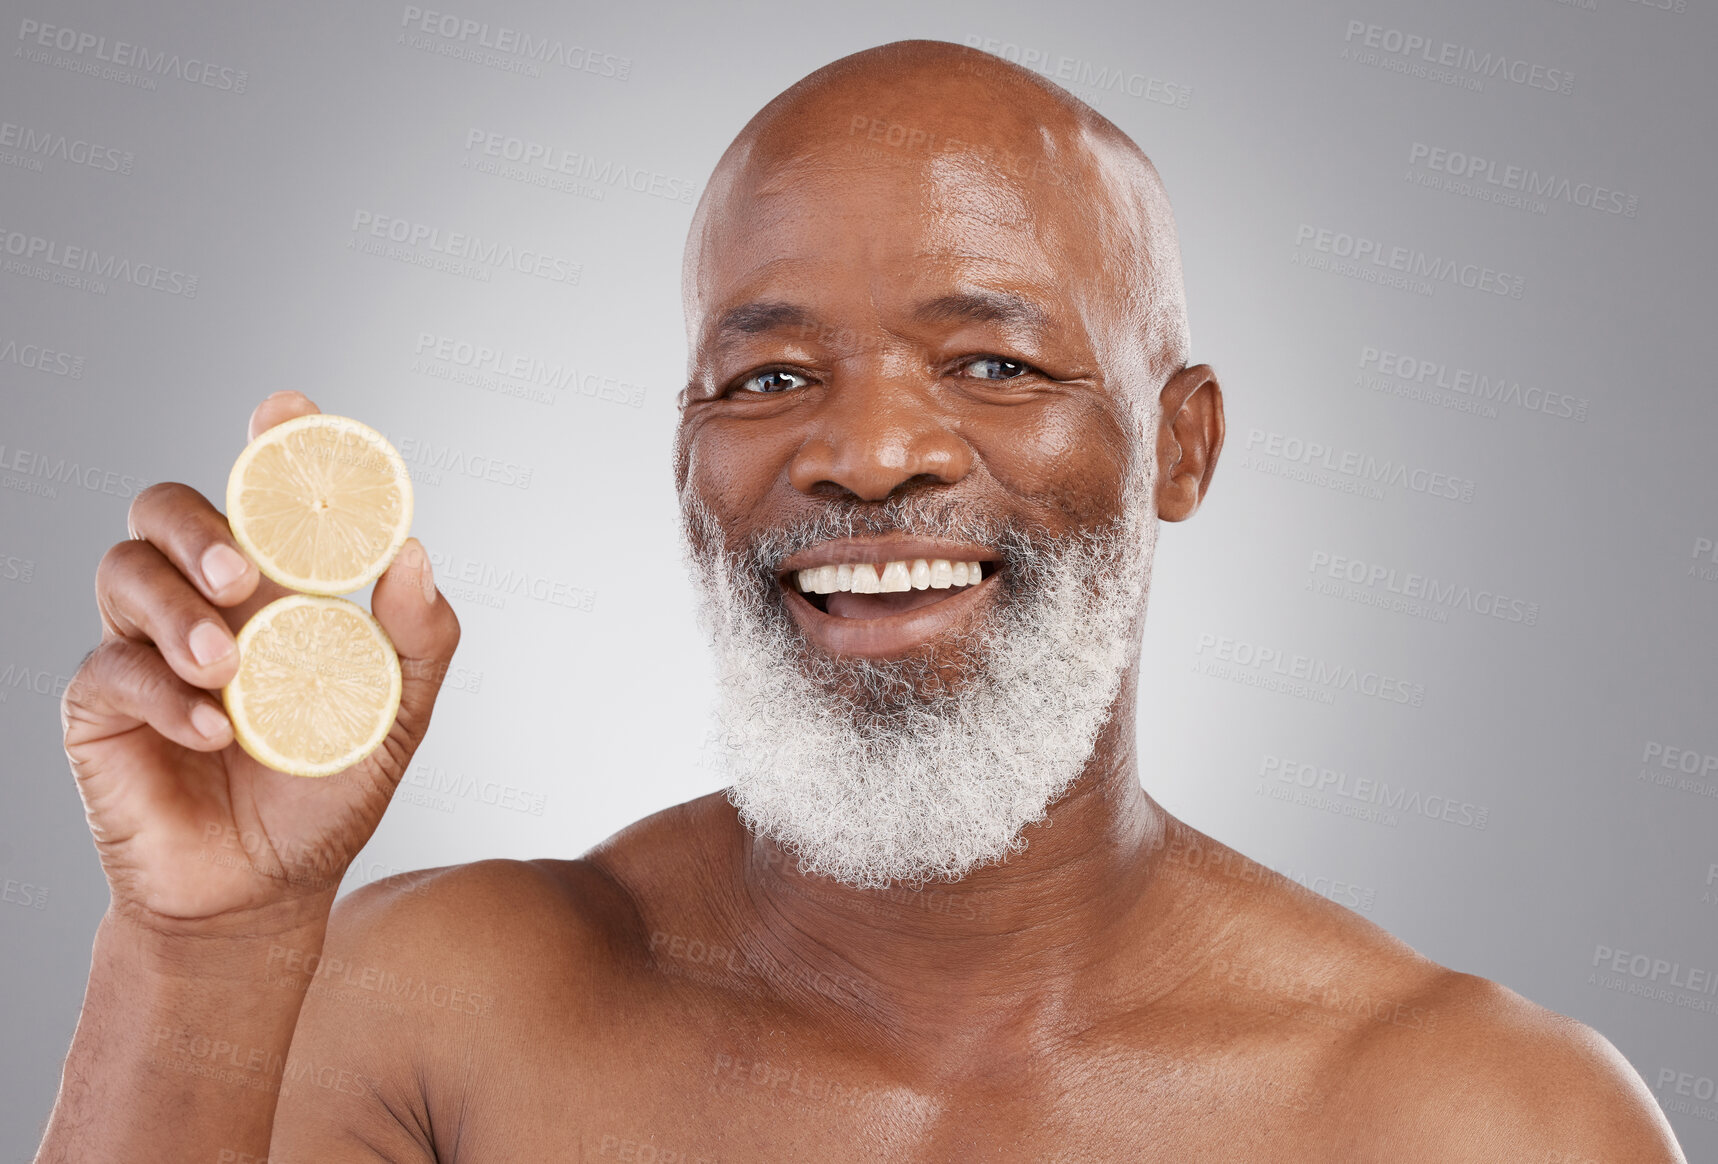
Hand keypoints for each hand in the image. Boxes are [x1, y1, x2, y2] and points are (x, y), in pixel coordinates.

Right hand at [61, 391, 460, 935]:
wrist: (265, 890)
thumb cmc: (325, 791)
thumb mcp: (396, 715)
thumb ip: (419, 640)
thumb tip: (415, 553)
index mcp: (273, 587)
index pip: (258, 493)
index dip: (268, 443)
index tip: (286, 411)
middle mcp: (202, 600)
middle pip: (166, 508)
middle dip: (200, 527)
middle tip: (243, 578)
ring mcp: (144, 646)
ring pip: (122, 572)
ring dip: (178, 610)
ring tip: (229, 668)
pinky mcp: (100, 705)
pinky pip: (111, 668)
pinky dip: (164, 693)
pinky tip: (211, 731)